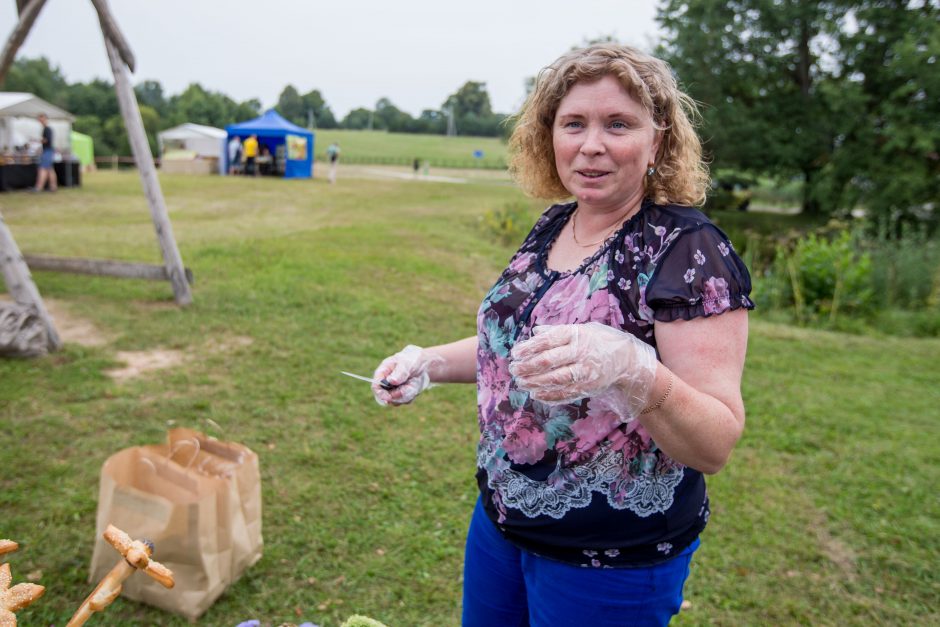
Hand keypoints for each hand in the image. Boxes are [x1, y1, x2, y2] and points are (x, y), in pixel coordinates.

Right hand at [371, 345, 438, 405]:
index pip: (376, 386)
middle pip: (386, 397)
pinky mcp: (402, 396)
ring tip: (413, 382)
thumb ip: (399, 372)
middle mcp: (386, 384)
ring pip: (397, 400)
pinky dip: (412, 394)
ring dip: (407, 393)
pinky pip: (406, 400)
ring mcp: (393, 391)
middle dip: (398, 394)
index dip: (380, 394)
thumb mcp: (406, 363)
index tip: (389, 398)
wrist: (422, 365)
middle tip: (409, 387)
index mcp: (382, 373)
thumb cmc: (411, 360)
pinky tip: (414, 384)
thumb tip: (391, 381)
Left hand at [509, 323, 657, 417]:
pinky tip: (535, 394)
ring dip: (534, 382)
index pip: (547, 341)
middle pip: (548, 361)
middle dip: (527, 366)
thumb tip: (535, 332)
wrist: (628, 360)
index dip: (528, 348)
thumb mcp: (583, 329)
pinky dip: (548, 395)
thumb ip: (558, 331)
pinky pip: (565, 394)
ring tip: (520, 382)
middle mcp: (581, 353)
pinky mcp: (588, 387)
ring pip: (554, 379)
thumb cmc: (600, 341)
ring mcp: (585, 372)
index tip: (515, 353)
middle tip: (513, 369)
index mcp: (577, 334)